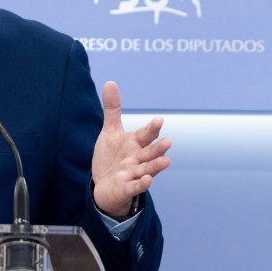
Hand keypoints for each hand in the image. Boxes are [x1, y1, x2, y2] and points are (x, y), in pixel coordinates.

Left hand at [91, 81, 170, 217]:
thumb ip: (113, 110)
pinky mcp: (127, 188)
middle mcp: (138, 158)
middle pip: (150, 152)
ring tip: (166, 161)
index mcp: (136, 143)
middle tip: (168, 142)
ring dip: (156, 166)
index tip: (158, 120)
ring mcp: (134, 174)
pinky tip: (147, 181)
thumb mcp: (110, 132)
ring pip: (147, 169)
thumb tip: (110, 82)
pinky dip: (141, 184)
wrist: (104, 185)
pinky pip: (135, 186)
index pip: (146, 134)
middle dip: (158, 148)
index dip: (151, 128)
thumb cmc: (111, 157)